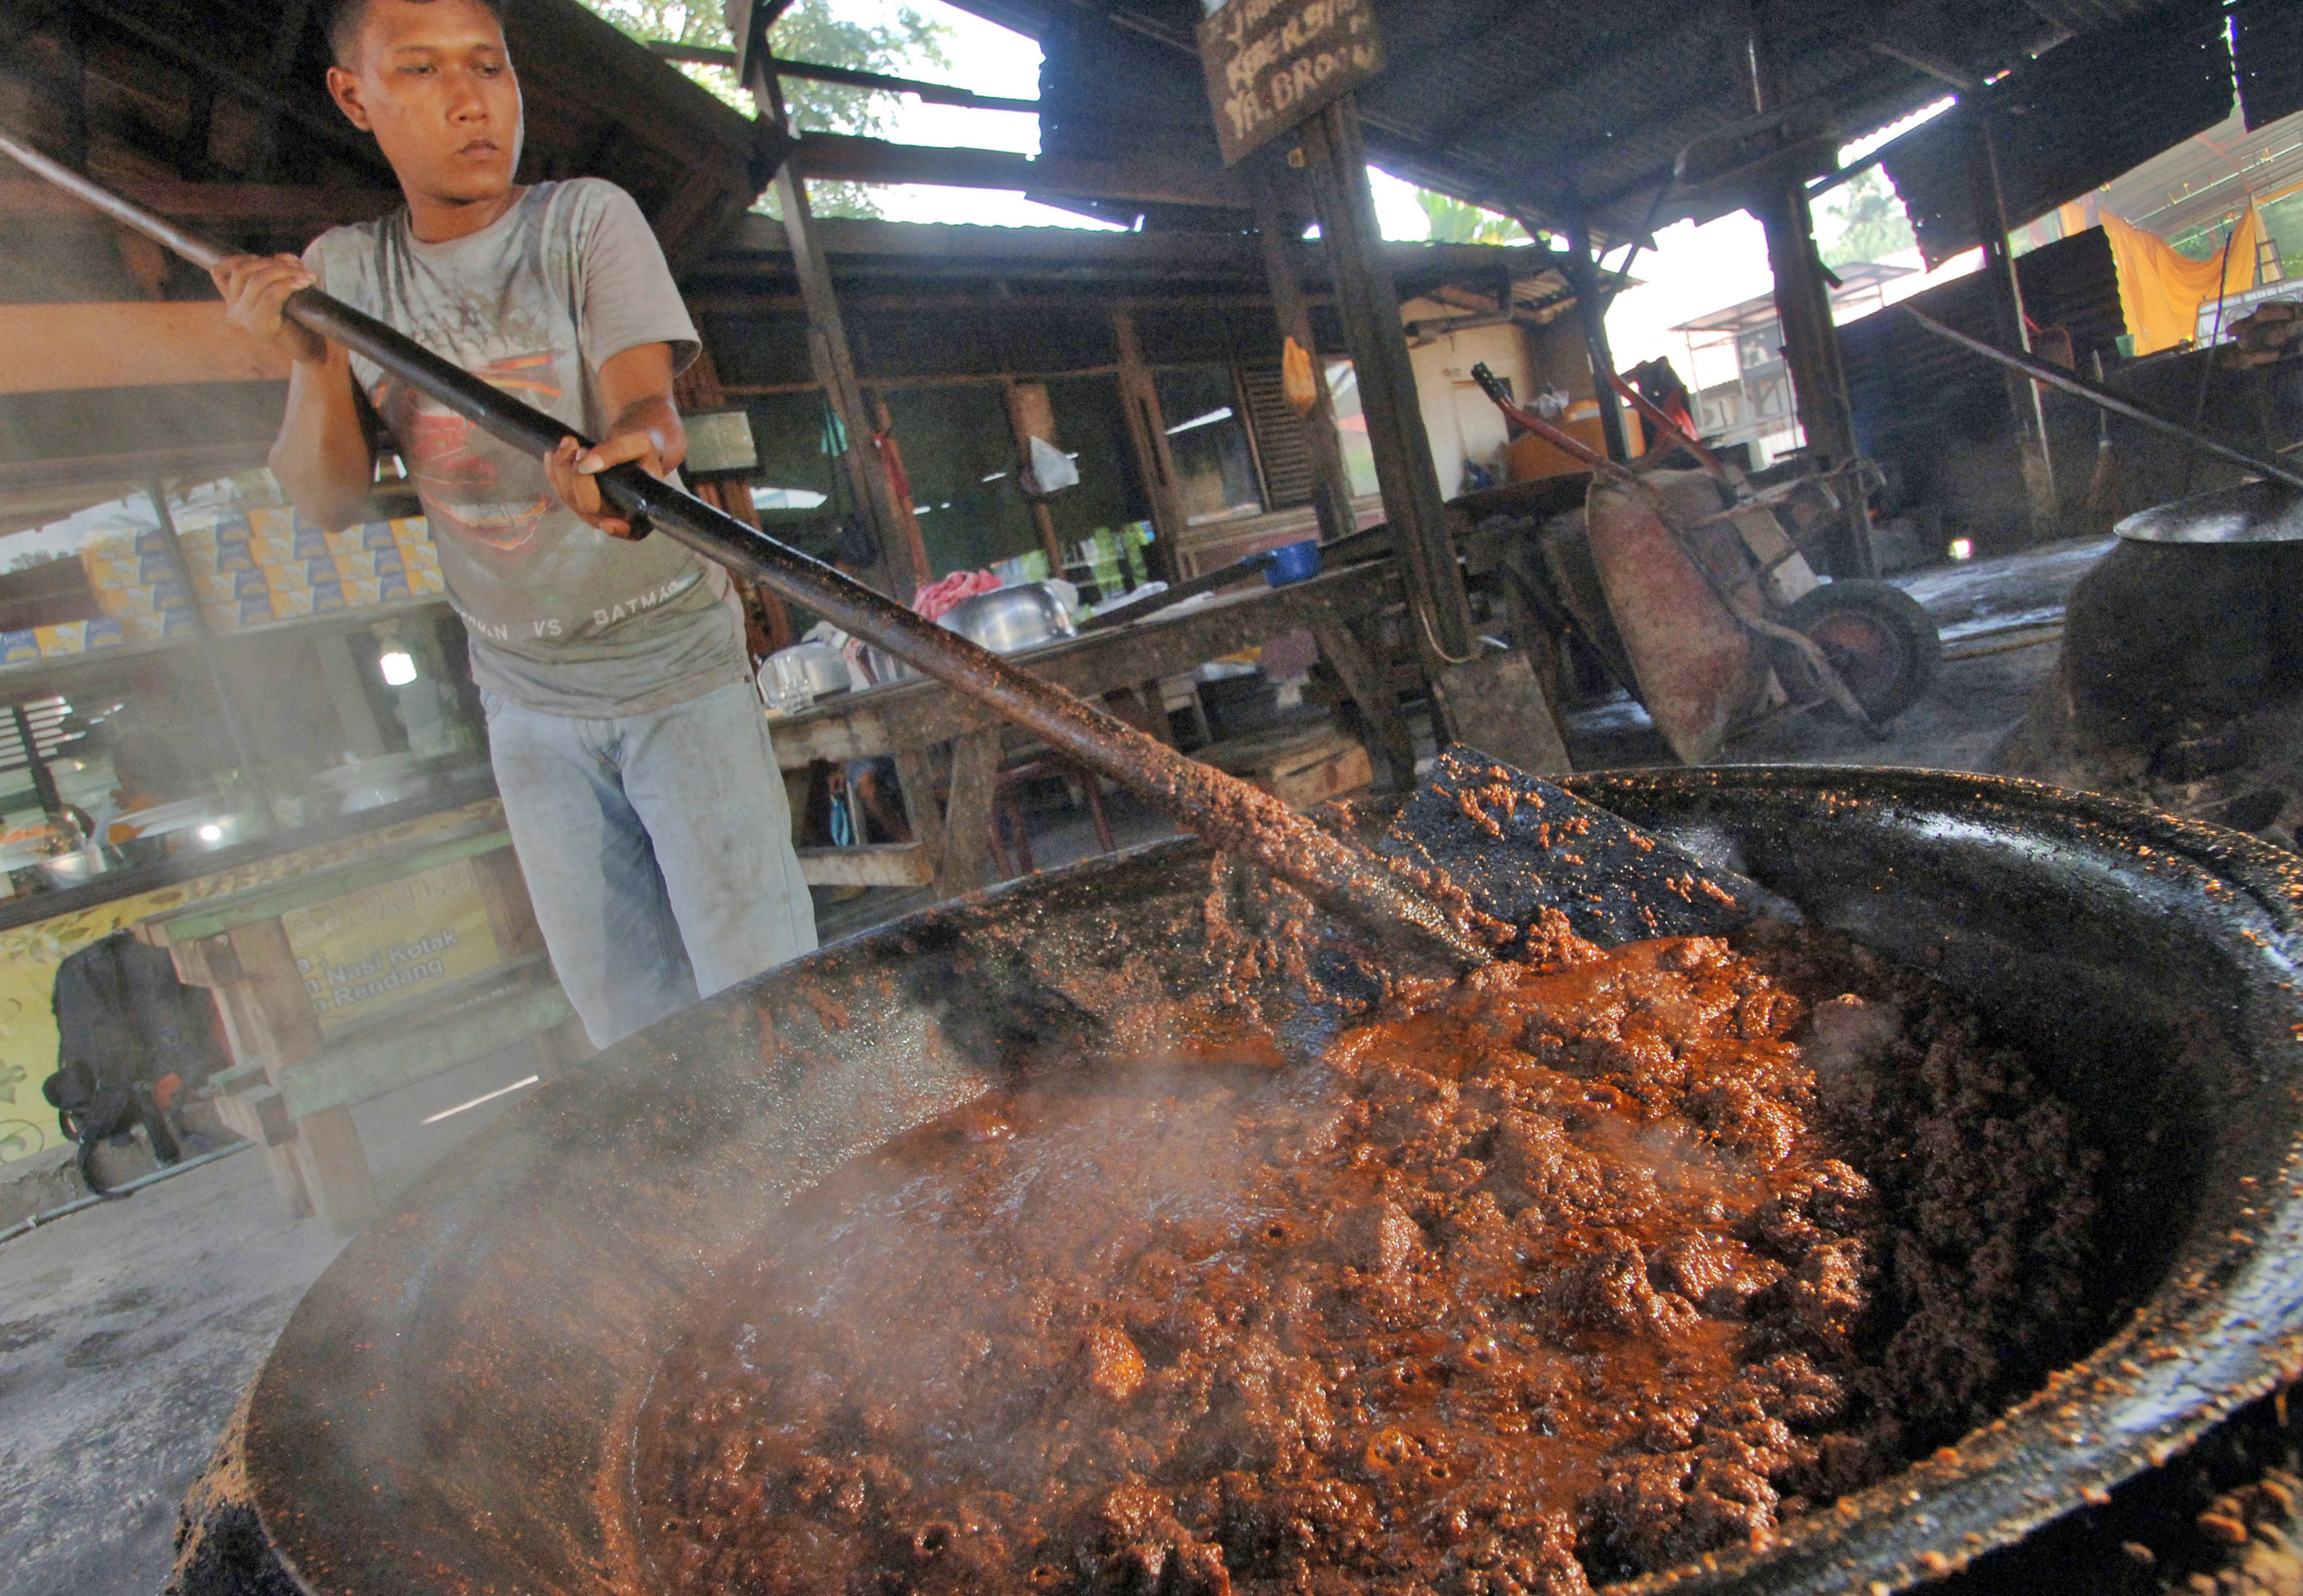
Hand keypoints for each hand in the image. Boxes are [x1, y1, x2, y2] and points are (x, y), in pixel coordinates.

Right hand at [210, 254, 326, 363]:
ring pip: (257, 280)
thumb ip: (278, 271)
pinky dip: (289, 284)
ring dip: (284, 271)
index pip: (219, 272)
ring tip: (307, 275)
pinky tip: (304, 283)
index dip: (242, 258)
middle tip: (299, 266)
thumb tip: (283, 256)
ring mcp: (244, 319)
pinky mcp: (261, 325)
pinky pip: (271, 294)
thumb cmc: (298, 319)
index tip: (272, 260)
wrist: (311, 349)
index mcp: (233, 302)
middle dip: (272, 262)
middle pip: (243, 271)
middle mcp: (234, 311)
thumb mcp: (284, 289)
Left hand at [545, 428, 667, 540]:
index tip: (608, 523)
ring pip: (569, 498)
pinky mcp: (576, 502)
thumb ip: (618, 451)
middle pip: (590, 507)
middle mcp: (616, 517)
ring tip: (569, 442)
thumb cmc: (640, 451)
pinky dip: (553, 471)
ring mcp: (593, 512)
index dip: (619, 530)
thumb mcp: (639, 444)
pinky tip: (552, 454)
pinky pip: (559, 490)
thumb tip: (587, 464)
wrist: (630, 450)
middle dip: (580, 478)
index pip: (633, 531)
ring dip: (563, 468)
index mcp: (641, 510)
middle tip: (581, 449)